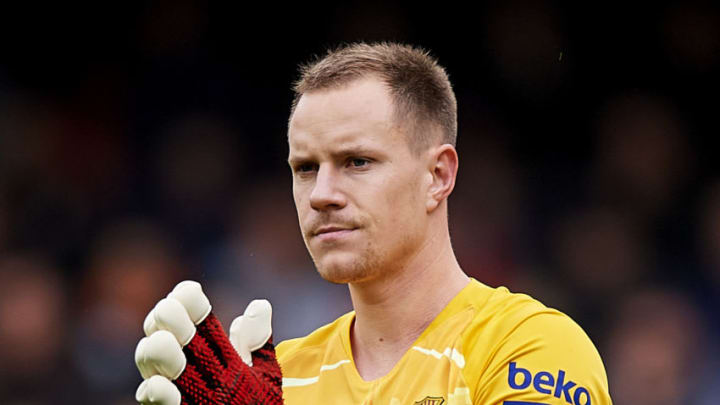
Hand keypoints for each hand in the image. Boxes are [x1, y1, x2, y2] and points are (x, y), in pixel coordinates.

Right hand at [134, 281, 282, 403]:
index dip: (185, 299)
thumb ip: (256, 342)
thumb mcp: (262, 374)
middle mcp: (185, 363)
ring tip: (168, 343)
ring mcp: (174, 388)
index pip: (189, 312)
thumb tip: (260, 305)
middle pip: (162, 329)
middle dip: (166, 317)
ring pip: (150, 359)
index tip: (192, 294)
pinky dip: (156, 391)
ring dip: (158, 349)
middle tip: (173, 314)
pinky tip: (162, 384)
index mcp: (207, 347)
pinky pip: (152, 400)